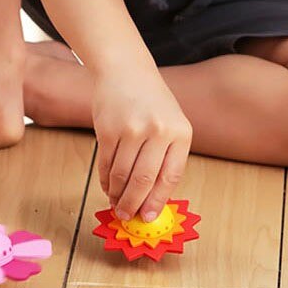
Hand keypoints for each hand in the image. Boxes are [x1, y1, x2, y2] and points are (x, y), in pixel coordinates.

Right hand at [92, 71, 191, 221]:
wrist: (126, 70)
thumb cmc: (152, 102)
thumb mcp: (172, 124)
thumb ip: (166, 158)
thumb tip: (152, 199)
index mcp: (181, 133)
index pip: (170, 177)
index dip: (157, 201)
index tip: (149, 217)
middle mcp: (158, 131)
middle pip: (143, 180)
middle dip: (134, 204)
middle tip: (127, 216)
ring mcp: (132, 129)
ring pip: (122, 175)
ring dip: (117, 194)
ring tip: (116, 204)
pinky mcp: (108, 129)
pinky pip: (107, 164)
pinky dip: (106, 180)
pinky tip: (108, 186)